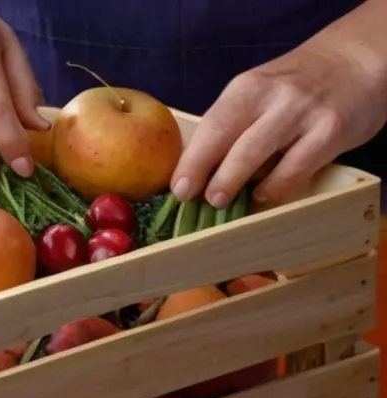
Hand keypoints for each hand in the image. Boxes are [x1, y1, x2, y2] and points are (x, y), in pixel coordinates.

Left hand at [170, 32, 386, 206]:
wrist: (356, 61)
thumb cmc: (297, 86)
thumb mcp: (259, 91)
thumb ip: (234, 123)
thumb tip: (199, 168)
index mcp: (246, 88)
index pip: (211, 126)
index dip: (192, 160)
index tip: (177, 187)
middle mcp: (271, 97)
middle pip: (227, 138)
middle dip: (205, 172)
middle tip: (193, 198)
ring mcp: (301, 114)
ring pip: (256, 154)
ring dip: (233, 181)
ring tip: (219, 201)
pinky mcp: (330, 132)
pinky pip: (295, 168)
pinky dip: (275, 186)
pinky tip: (263, 195)